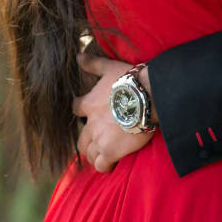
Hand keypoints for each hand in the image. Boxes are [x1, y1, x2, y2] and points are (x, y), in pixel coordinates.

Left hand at [73, 51, 154, 171]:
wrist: (146, 98)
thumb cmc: (129, 81)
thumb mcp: (109, 67)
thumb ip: (93, 63)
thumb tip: (77, 56)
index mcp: (89, 104)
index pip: (76, 109)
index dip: (80, 112)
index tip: (86, 113)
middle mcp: (90, 123)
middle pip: (80, 139)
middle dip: (86, 141)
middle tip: (98, 141)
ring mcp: (99, 139)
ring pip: (88, 153)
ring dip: (94, 154)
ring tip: (104, 155)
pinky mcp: (110, 152)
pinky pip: (101, 165)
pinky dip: (104, 166)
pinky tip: (111, 164)